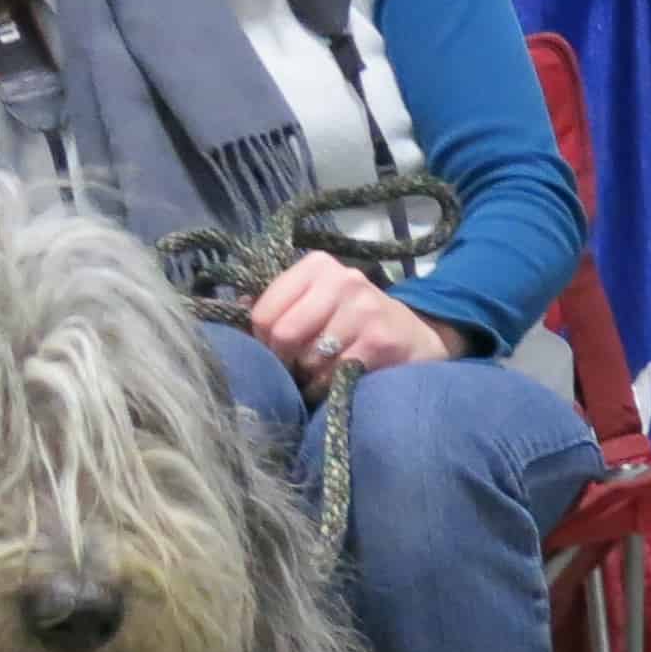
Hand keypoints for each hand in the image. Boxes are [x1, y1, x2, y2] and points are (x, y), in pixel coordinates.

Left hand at [245, 253, 457, 399]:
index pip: (264, 310)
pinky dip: (330, 387)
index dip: (263, 339)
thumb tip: (232, 311)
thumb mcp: (318, 300)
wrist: (418, 337)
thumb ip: (278, 303)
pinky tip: (342, 378)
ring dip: (310, 375)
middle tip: (296, 366)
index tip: (278, 349)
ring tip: (324, 369)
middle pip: (283, 334)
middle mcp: (342, 280)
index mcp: (318, 265)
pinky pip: (334, 376)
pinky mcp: (380, 341)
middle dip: (285, 359)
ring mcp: (364, 310)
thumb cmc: (355, 320)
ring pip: (309, 359)